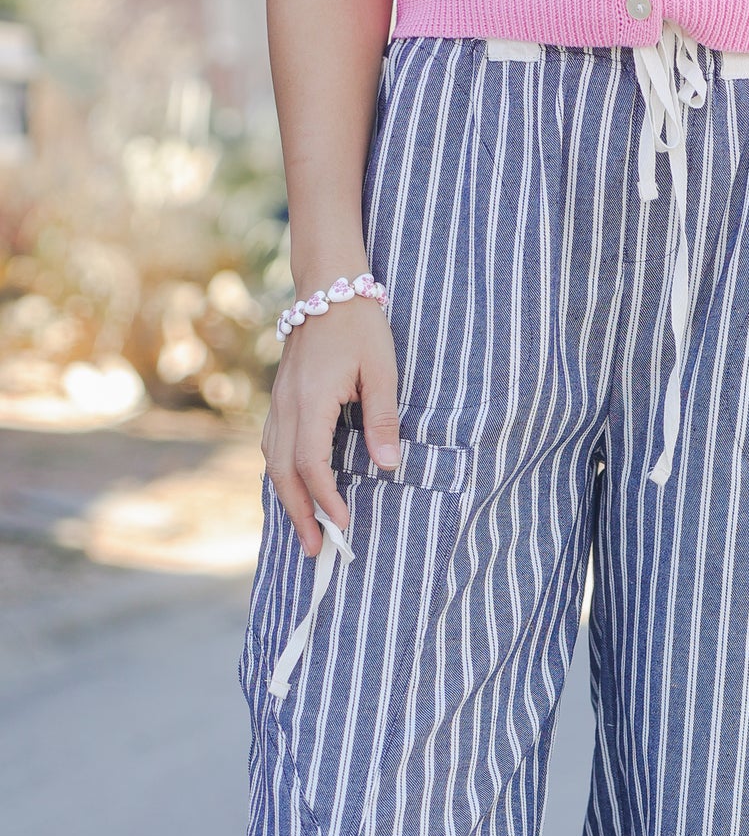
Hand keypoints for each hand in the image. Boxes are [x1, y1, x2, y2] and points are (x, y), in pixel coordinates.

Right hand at [262, 301, 400, 557]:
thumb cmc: (360, 325)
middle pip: (283, 472)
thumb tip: (389, 468)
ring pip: (272, 462)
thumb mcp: (382, 372)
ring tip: (306, 532)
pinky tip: (295, 493)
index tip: (343, 524)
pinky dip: (281, 476)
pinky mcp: (281, 400)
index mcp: (311, 401)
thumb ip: (383, 421)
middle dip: (299, 514)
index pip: (311, 463)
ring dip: (288, 500)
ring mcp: (279, 403)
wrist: (328, 285)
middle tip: (318, 550)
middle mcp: (287, 406)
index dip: (325, 498)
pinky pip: (272, 447)